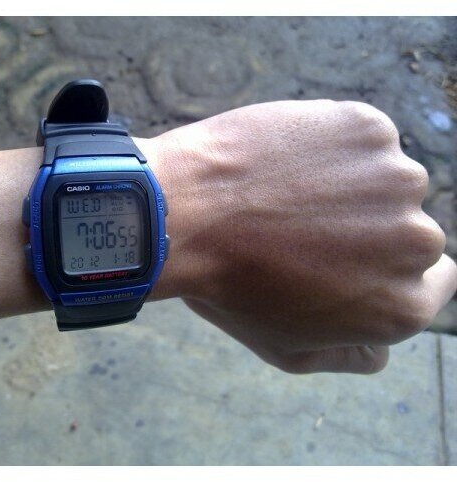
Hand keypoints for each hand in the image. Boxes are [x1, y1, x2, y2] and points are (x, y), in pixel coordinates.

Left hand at [143, 100, 456, 373]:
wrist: (187, 213)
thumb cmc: (231, 288)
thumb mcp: (288, 350)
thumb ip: (349, 355)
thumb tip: (380, 349)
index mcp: (403, 305)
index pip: (432, 281)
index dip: (386, 270)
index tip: (350, 259)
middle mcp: (416, 243)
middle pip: (409, 231)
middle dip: (368, 231)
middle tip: (304, 229)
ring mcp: (396, 179)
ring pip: (386, 182)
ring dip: (351, 186)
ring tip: (287, 196)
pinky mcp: (369, 130)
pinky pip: (362, 142)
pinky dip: (333, 148)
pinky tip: (286, 164)